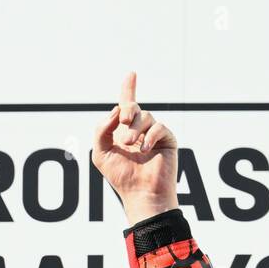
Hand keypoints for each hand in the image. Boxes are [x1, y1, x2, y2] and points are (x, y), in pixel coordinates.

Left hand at [91, 71, 178, 224]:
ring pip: (146, 117)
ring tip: (131, 145)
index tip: (131, 74)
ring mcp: (154, 134)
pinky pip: (159, 128)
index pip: (126, 106)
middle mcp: (140, 130)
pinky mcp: (167, 140)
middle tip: (123, 125)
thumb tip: (116, 111)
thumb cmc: (121, 176)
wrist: (141, 193)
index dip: (128, 89)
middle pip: (133, 107)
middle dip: (127, 112)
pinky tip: (145, 149)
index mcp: (123, 131)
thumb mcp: (100, 152)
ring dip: (135, 129)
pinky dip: (150, 136)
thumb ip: (101, 130)